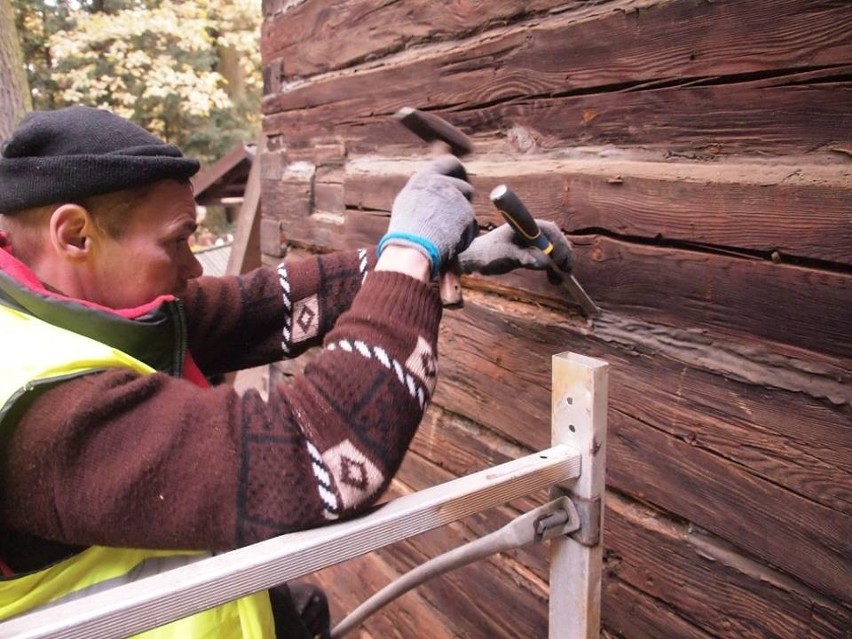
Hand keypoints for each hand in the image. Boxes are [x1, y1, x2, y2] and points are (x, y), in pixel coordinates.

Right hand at [378, 155, 477, 278]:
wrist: (411, 250)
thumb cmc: (405, 231)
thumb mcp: (409, 201)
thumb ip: (427, 190)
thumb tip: (438, 185)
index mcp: (426, 177)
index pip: (451, 163)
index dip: (458, 173)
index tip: (458, 183)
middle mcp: (443, 184)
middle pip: (465, 187)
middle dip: (463, 201)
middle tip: (456, 215)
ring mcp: (457, 200)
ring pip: (469, 209)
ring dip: (462, 221)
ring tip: (443, 235)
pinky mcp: (468, 217)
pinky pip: (471, 227)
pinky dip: (464, 237)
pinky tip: (449, 244)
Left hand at [459, 220, 572, 275]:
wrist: (477, 258)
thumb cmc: (488, 253)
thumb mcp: (505, 255)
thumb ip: (523, 257)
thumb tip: (544, 262)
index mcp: (526, 226)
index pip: (551, 231)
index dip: (559, 245)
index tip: (560, 262)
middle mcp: (533, 231)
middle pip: (556, 240)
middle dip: (563, 256)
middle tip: (565, 273)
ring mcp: (534, 241)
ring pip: (555, 249)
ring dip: (560, 263)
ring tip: (557, 280)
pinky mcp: (533, 251)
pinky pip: (549, 257)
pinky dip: (553, 267)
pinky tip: (554, 278)